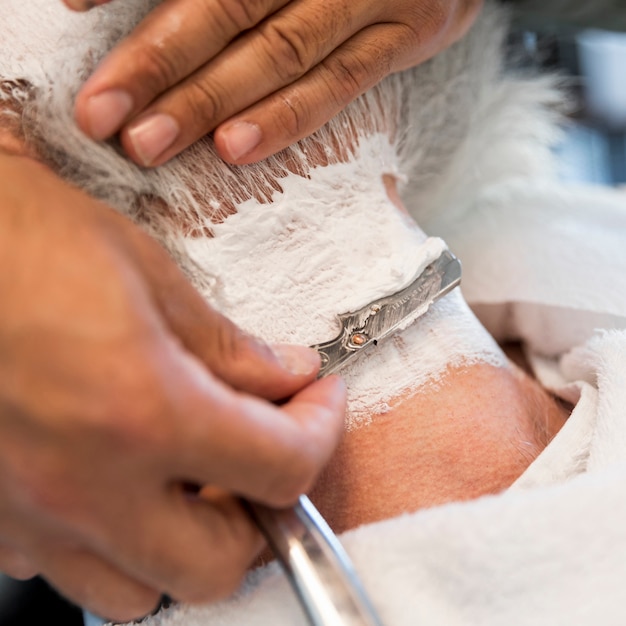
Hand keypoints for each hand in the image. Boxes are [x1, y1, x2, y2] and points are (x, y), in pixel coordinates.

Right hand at [0, 153, 345, 621]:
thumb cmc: (24, 237)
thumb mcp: (147, 277)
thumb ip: (227, 348)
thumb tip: (285, 379)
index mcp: (140, 413)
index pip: (280, 468)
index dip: (319, 434)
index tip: (319, 404)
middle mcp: (81, 485)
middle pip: (218, 564)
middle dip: (263, 510)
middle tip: (267, 450)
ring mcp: (25, 514)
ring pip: (139, 590)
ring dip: (187, 541)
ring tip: (196, 475)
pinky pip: (70, 568)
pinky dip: (115, 538)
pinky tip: (119, 476)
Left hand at [66, 0, 482, 165]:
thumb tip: (144, 5)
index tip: (69, 6)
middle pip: (227, 4)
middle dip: (159, 62)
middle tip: (101, 114)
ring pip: (279, 50)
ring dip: (210, 100)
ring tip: (151, 144)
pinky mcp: (407, 34)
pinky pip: (342, 83)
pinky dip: (288, 116)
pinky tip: (236, 148)